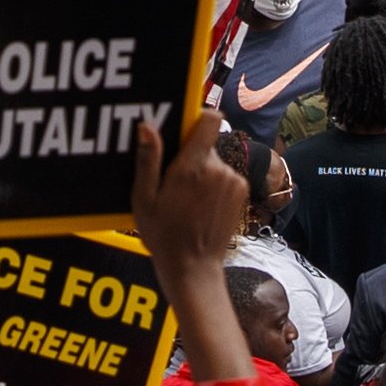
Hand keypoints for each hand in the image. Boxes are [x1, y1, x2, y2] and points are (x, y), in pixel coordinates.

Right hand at [131, 106, 244, 291]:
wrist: (194, 268)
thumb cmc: (163, 236)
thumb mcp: (144, 199)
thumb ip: (148, 160)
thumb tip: (147, 127)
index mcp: (193, 167)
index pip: (210, 120)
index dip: (198, 118)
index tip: (184, 127)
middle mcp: (218, 170)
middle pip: (206, 145)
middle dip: (190, 155)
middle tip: (173, 179)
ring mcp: (233, 182)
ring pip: (215, 162)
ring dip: (202, 173)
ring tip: (186, 199)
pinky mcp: (241, 193)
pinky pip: (226, 177)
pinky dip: (214, 186)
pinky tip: (200, 206)